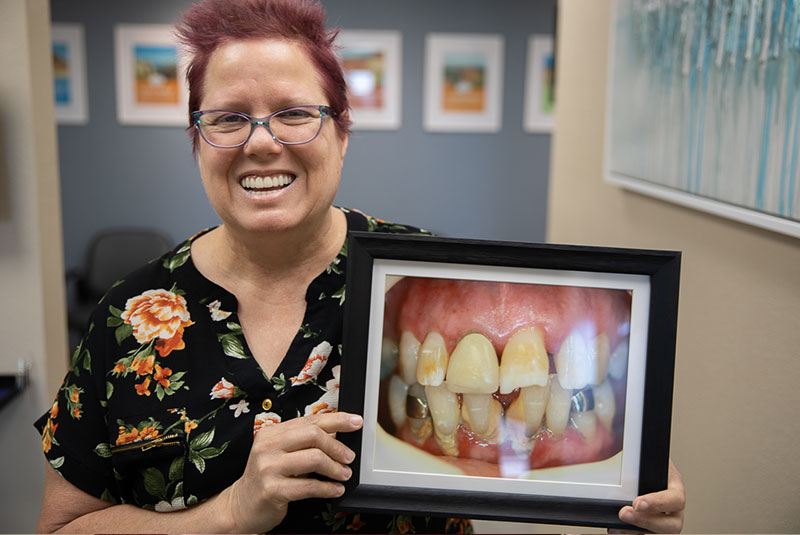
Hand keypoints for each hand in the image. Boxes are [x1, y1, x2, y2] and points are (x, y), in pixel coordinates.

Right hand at [216, 411, 362, 532]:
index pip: (310, 420)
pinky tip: (335, 490)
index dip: (337, 420)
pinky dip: (327, 488)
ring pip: (314, 459)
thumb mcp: (283, 454)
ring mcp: (268, 468)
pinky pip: (308, 486)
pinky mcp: (271, 490)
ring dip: (335, 468)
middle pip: (313, 435)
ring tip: (344, 475)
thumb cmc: (267, 478)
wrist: (241, 506)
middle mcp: (268, 446)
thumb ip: (305, 441)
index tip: (355, 422)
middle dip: (337, 446)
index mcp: (272, 433)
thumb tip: (338, 431)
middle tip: (349, 457)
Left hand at [615, 459, 684, 532]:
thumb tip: (614, 458)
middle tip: (624, 513)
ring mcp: (663, 519)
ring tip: (616, 527)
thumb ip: (635, 461)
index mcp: (675, 486)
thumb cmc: (645, 460)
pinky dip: (629, 533)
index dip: (658, 503)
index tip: (637, 502)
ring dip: (635, 531)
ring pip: (657, 532)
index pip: (675, 499)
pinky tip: (615, 530)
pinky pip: (643, 534)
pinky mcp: (650, 526)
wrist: (642, 464)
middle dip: (646, 521)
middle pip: (672, 525)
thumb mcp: (644, 456)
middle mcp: (673, 508)